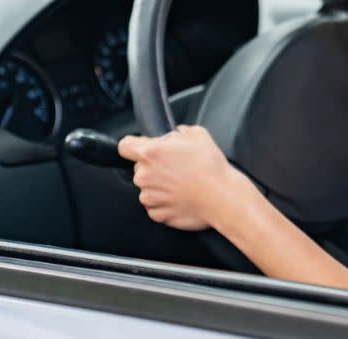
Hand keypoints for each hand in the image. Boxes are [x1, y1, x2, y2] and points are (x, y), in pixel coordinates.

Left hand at [118, 125, 249, 230]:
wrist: (223, 197)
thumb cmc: (211, 167)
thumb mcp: (197, 133)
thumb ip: (177, 132)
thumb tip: (173, 135)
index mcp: (150, 153)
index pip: (124, 146)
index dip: (134, 145)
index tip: (142, 148)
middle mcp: (144, 176)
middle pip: (139, 167)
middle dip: (154, 166)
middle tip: (175, 166)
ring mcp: (149, 197)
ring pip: (147, 188)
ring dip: (159, 185)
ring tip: (181, 183)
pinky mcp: (157, 214)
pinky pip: (155, 206)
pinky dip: (165, 202)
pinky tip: (181, 197)